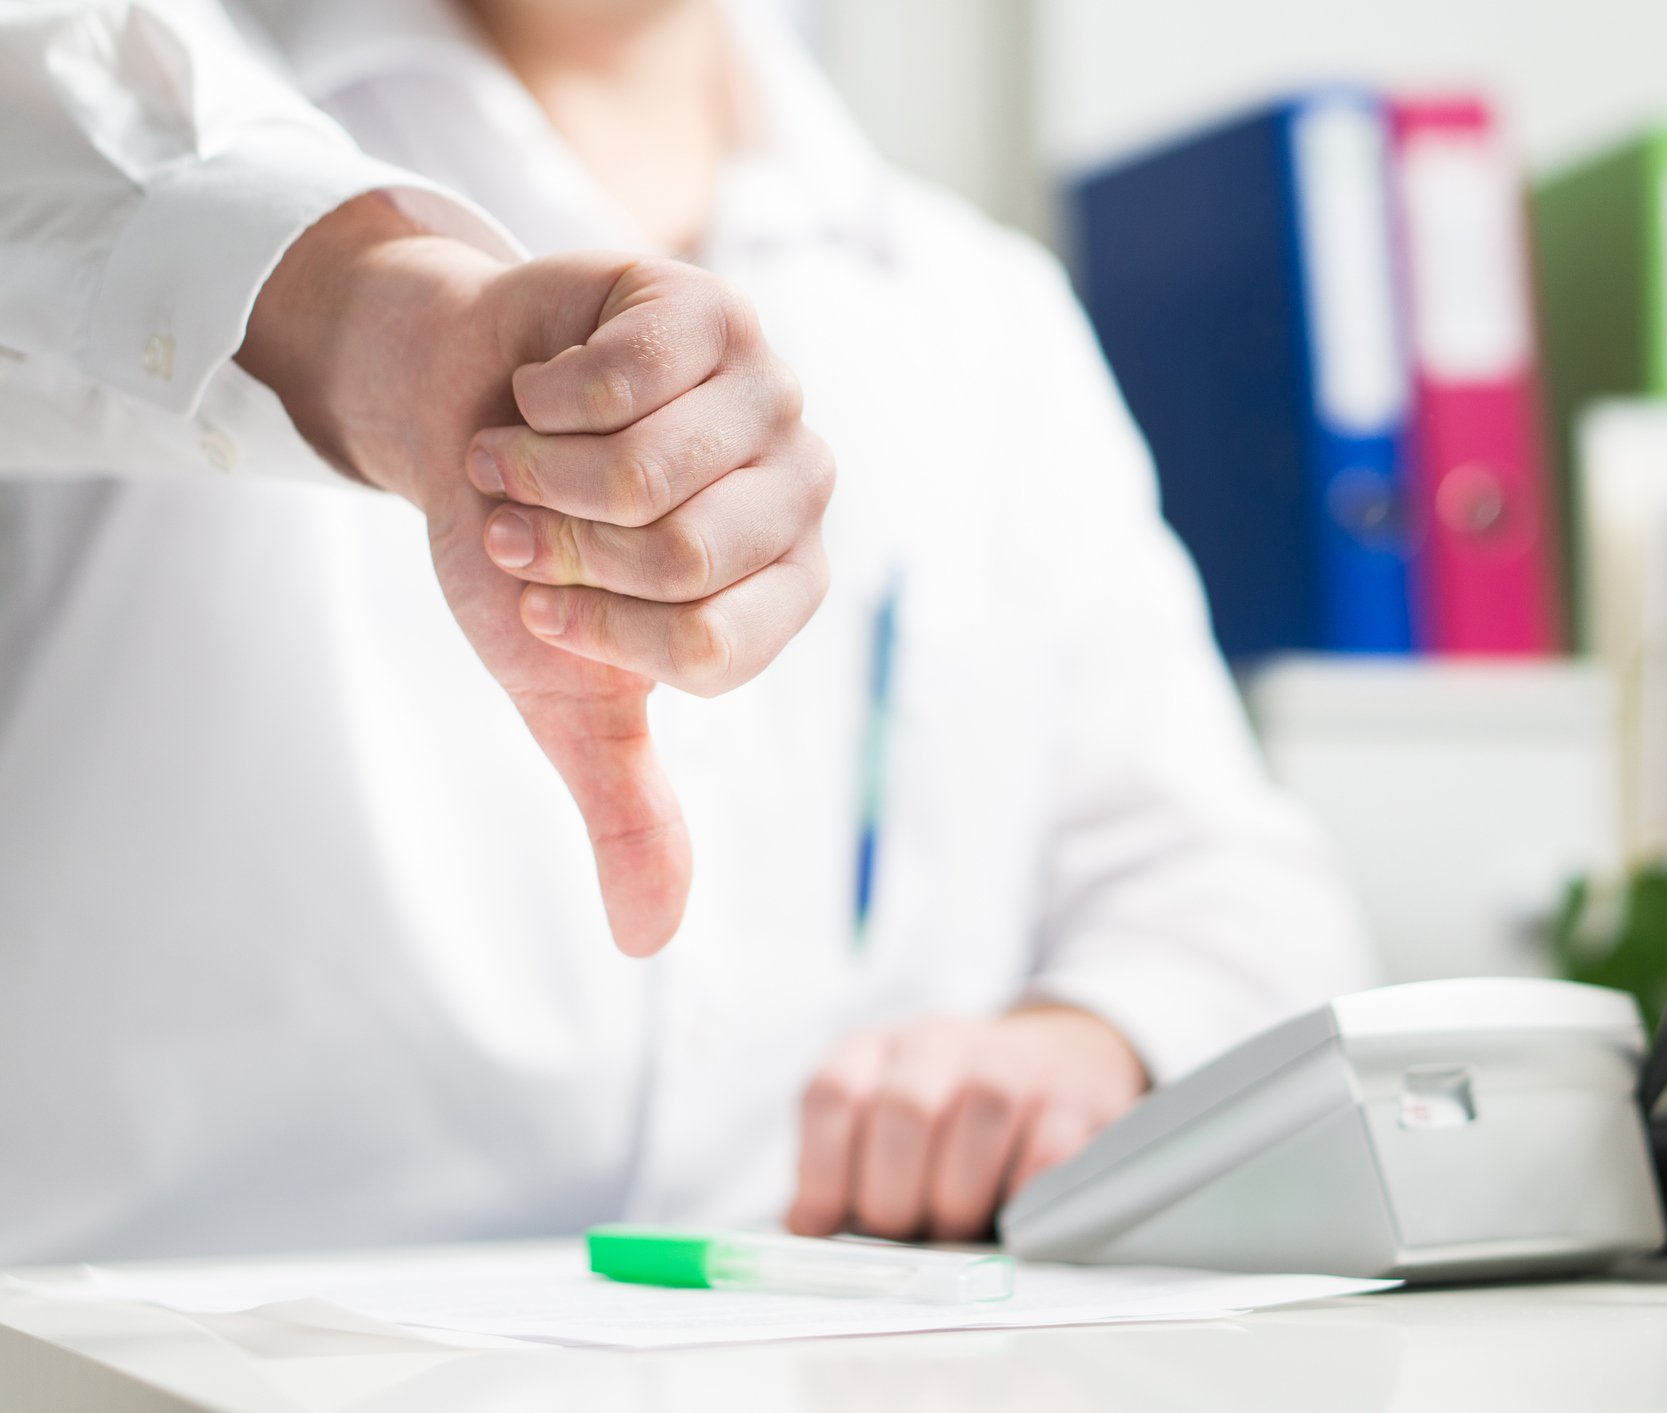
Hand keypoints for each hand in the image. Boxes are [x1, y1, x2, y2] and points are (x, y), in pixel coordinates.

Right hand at [239, 195, 832, 955]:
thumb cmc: (522, 547)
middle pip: (683, 559)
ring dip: (539, 475)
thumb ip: (625, 806)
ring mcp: (768, 390)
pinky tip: (542, 391)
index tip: (548, 603)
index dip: (600, 633)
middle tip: (527, 523)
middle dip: (563, 551)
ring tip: (522, 459)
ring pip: (643, 472)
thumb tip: (649, 943)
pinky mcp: (709, 308)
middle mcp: (803, 489)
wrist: (454, 410)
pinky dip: (539, 399)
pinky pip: (617, 380)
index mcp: (786, 590)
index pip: (713, 650)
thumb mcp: (566, 691)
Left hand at [786, 1006, 1148, 1241]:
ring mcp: (1014, 1062)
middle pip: (906, 1111)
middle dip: (896, 1195)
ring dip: (960, 1199)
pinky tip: (1008, 1212)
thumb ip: (839, 1175)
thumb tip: (803, 1225)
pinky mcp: (1076, 1098)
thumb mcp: (881, 1130)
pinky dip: (1021, 1197)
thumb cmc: (950, 1121)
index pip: (832, 1092)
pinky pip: (1046, 1152)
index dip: (821, 1169)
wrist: (1058, 1063)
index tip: (822, 1223)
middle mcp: (941, 1041)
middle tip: (904, 1230)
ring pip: (979, 1121)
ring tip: (957, 1226)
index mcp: (877, 1049)